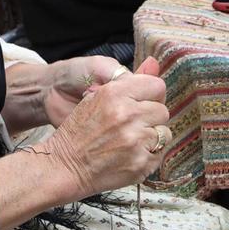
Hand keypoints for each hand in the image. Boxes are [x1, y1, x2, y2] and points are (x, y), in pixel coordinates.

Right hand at [39, 59, 170, 196]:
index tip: (144, 103)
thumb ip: (127, 81)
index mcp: (115, 94)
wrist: (64, 167)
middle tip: (133, 126)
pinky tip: (130, 155)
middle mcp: (127, 115)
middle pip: (162, 110)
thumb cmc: (78, 132)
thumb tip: (153, 62)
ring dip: (151, 137)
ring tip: (131, 141)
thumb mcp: (95, 98)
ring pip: (164, 133)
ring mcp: (135, 140)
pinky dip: (149, 155)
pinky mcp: (140, 163)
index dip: (151, 95)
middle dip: (151, 117)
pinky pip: (160, 154)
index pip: (156, 86)